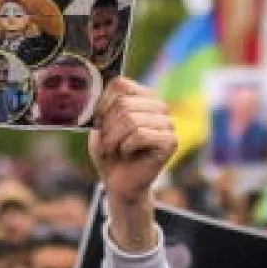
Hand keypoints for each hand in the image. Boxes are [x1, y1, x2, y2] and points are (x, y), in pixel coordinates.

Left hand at [89, 78, 176, 204]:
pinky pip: (140, 135)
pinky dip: (126, 147)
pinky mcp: (171, 141)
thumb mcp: (99, 126)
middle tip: (108, 143)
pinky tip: (128, 154)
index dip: (102, 103)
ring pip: (131, 120)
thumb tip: (95, 91)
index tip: (97, 122)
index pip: (119, 84)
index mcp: (142, 96)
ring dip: (114, 139)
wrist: (119, 183)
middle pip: (123, 104)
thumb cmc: (109, 153)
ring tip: (115, 150)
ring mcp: (167, 123)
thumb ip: (100, 107)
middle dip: (107, 127)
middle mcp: (158, 106)